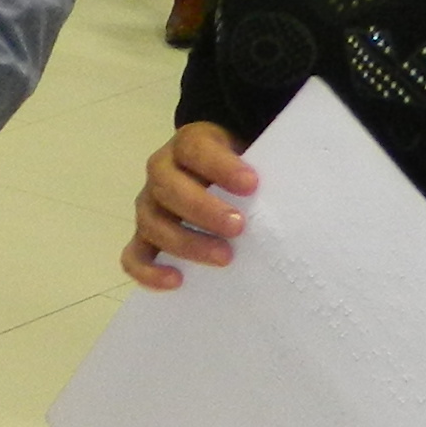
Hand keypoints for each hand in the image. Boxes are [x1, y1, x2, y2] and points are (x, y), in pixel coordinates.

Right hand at [124, 121, 256, 287]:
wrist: (216, 176)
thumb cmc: (237, 168)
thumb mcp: (250, 154)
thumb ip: (262, 165)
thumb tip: (291, 190)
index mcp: (187, 145)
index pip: (196, 150)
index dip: (221, 167)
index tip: (252, 184)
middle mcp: (160, 173)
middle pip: (169, 188)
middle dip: (204, 209)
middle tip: (238, 227)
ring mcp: (148, 206)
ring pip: (152, 223)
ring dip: (187, 242)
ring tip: (224, 257)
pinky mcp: (143, 237)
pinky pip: (134, 255)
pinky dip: (148, 270)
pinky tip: (176, 281)